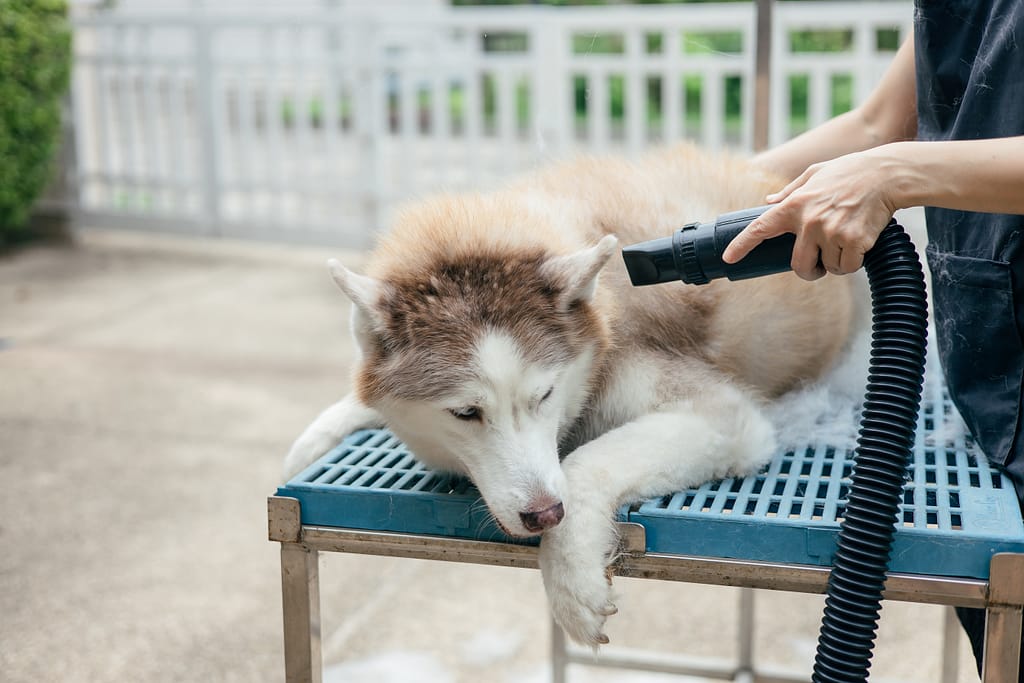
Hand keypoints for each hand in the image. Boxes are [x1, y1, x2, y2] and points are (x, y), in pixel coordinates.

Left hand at [722, 149, 902, 280]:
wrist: (887, 174)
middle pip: (798, 265)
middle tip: (816, 267)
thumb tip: (767, 203)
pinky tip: (859, 245)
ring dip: (835, 262)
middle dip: (808, 270)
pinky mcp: (855, 241)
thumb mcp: (814, 173)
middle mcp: (809, 221)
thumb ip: (789, 192)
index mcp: (795, 204)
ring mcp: (831, 232)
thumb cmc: (849, 172)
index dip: (741, 246)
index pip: (760, 229)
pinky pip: (847, 267)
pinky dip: (852, 262)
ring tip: (846, 240)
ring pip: (827, 267)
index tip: (728, 259)